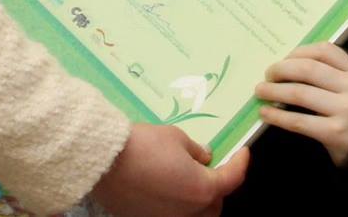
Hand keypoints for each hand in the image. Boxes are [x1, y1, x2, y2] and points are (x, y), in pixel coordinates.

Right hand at [90, 122, 248, 216]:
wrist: (104, 161)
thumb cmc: (143, 145)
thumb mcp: (176, 138)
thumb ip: (196, 151)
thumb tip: (205, 158)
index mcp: (202, 189)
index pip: (232, 180)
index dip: (241, 164)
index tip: (243, 153)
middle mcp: (189, 212)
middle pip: (214, 205)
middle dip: (217, 187)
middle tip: (212, 168)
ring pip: (194, 214)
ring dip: (197, 199)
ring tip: (189, 179)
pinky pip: (170, 214)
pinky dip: (174, 204)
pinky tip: (165, 187)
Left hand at [254, 42, 347, 166]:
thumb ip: (332, 73)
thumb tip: (287, 64)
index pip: (324, 51)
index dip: (298, 52)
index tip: (282, 58)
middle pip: (308, 69)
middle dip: (281, 69)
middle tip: (267, 75)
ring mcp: (346, 110)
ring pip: (300, 93)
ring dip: (274, 91)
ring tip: (260, 92)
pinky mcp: (335, 133)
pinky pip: (299, 121)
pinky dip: (278, 116)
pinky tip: (266, 114)